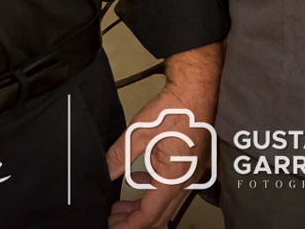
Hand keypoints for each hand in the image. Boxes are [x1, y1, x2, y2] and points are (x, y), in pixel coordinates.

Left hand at [106, 44, 221, 228]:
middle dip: (133, 221)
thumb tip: (104, 171)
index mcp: (173, 178)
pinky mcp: (191, 164)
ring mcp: (190, 173)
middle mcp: (185, 181)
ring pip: (164, 203)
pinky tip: (138, 180)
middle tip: (113, 220)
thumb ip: (119, 156)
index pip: (149, 215)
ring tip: (121, 206)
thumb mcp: (140, 132)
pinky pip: (170, 188)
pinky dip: (152, 191)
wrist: (200, 89)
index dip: (128, 225)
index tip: (112, 226)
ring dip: (142, 207)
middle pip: (158, 215)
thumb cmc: (178, 108)